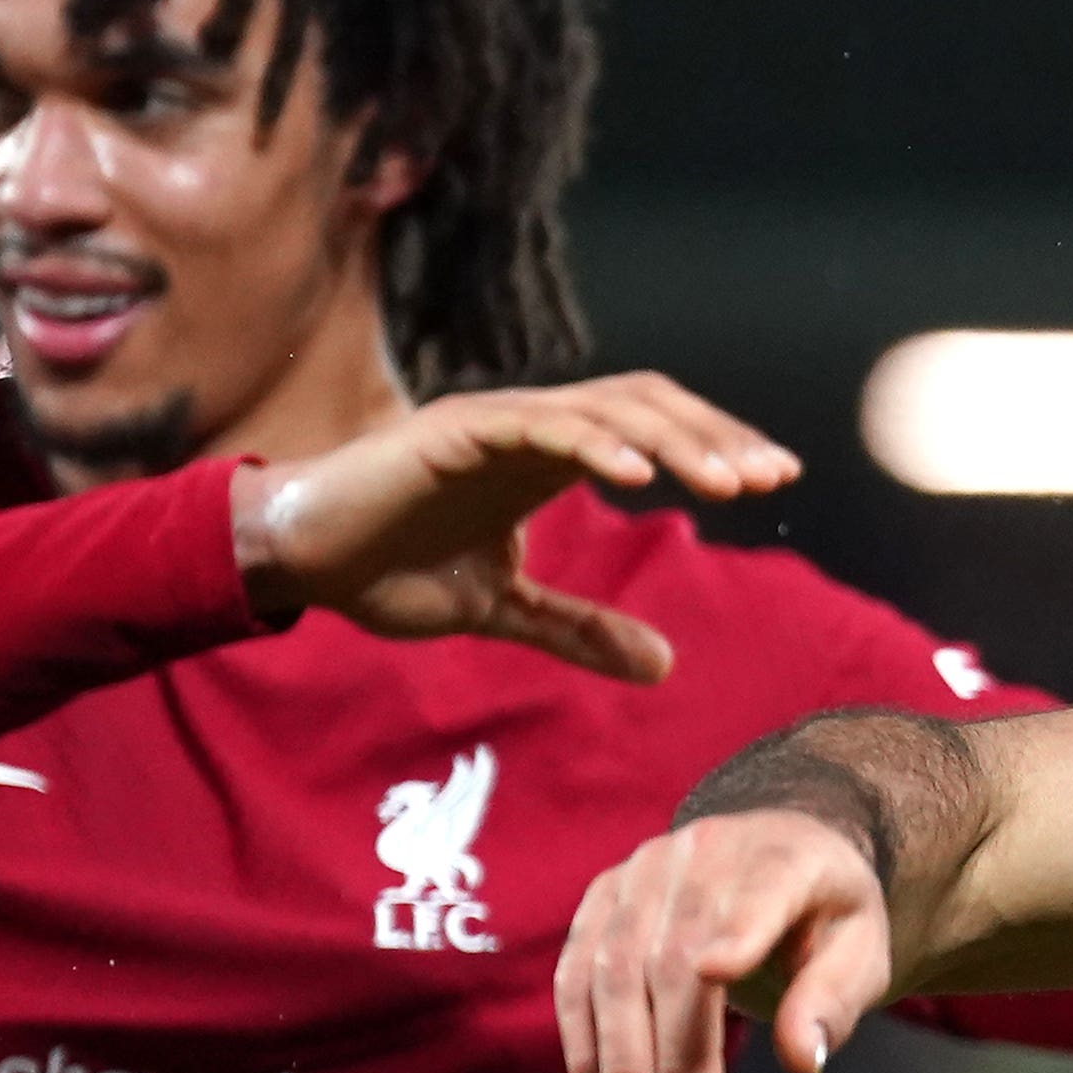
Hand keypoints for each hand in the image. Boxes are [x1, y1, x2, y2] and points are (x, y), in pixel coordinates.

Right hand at [235, 373, 796, 682]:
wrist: (298, 559)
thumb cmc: (388, 571)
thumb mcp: (500, 610)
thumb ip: (577, 630)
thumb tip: (664, 666)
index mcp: (549, 456)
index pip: (653, 430)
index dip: (714, 447)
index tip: (773, 482)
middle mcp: (531, 427)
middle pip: (646, 406)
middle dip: (716, 437)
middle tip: (774, 476)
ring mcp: (494, 421)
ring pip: (605, 407)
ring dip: (673, 440)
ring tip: (728, 480)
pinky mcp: (453, 430)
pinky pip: (536, 424)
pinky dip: (591, 443)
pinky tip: (638, 476)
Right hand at [558, 809, 897, 1072]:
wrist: (772, 852)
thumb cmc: (822, 917)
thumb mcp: (859, 952)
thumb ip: (834, 999)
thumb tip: (803, 1060)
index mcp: (783, 857)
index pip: (762, 890)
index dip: (739, 930)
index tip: (718, 973)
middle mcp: (703, 852)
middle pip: (672, 957)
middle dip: (673, 1056)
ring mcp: (641, 872)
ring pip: (611, 971)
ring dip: (619, 1065)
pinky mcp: (600, 900)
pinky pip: (575, 978)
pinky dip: (585, 1049)